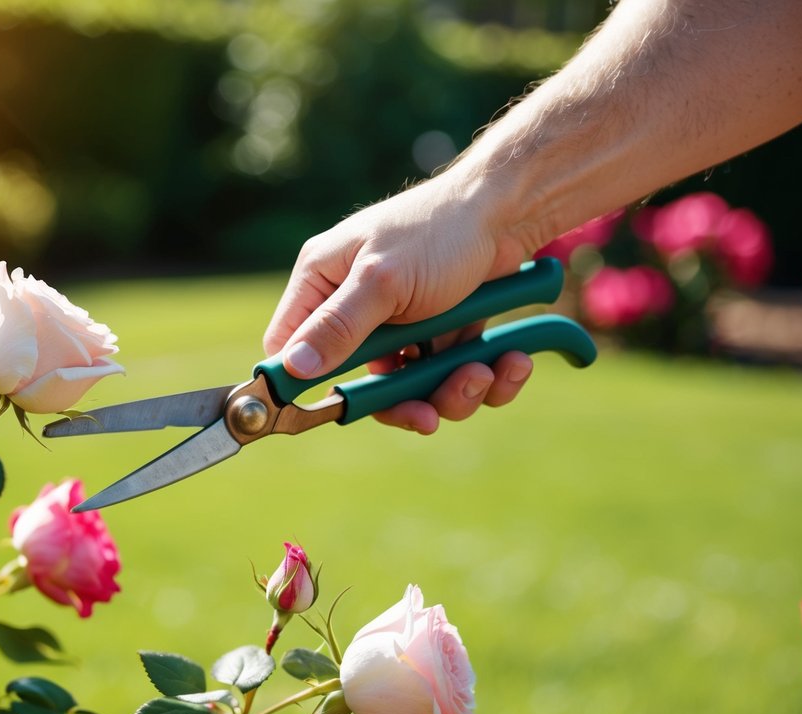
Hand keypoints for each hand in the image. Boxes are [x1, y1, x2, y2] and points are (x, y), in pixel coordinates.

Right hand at [262, 172, 534, 433]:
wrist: (512, 210)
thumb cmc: (439, 230)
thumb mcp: (382, 281)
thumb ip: (337, 326)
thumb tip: (292, 368)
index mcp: (325, 280)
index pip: (289, 343)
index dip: (301, 380)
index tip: (330, 408)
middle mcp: (358, 304)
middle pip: (360, 380)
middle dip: (402, 401)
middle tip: (428, 415)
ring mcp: (402, 322)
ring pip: (413, 385)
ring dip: (453, 391)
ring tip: (483, 373)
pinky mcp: (443, 331)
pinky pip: (453, 373)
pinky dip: (487, 377)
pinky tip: (510, 362)